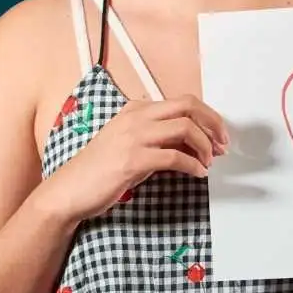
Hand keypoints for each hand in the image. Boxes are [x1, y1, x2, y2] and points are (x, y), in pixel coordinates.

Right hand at [45, 94, 229, 221]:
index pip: (182, 102)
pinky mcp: (133, 159)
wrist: (69, 190)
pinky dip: (193, 165)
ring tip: (209, 161)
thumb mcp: (130, 144)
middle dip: (213, 123)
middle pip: (188, 106)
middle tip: (223, 144)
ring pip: (185, 128)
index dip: (207, 116)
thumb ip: (156, 137)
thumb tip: (191, 143)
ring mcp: (134, 137)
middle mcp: (136, 117)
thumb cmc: (99, 170)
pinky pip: (174, 156)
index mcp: (136, 110)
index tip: (218, 134)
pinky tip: (198, 174)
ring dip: (204, 145)